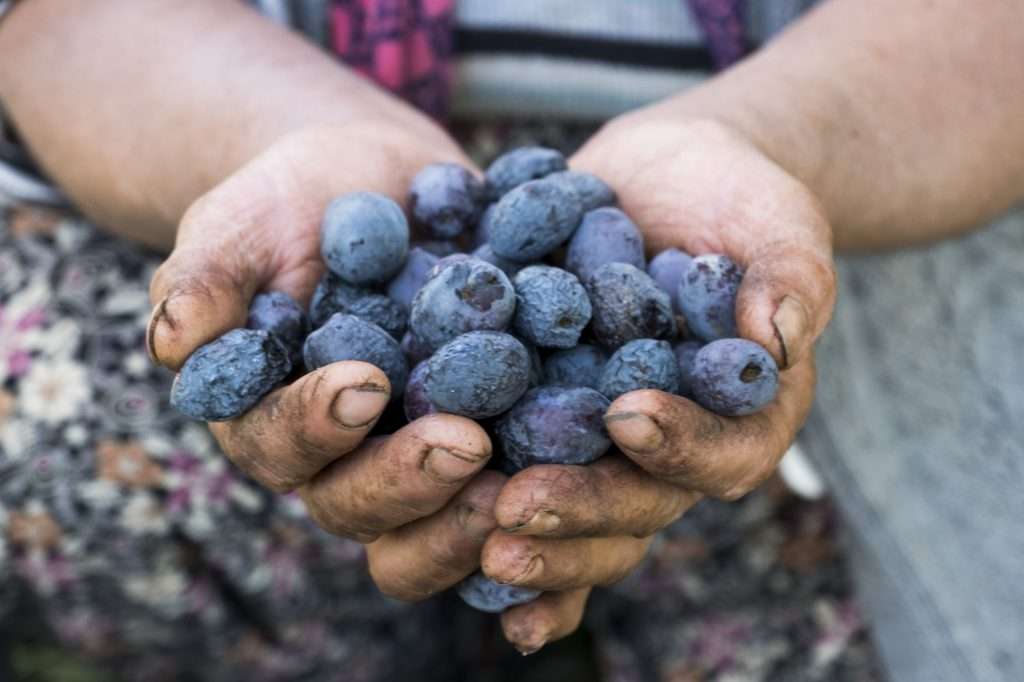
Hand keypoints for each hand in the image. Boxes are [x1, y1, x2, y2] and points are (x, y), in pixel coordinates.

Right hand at [147, 123, 502, 597]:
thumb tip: (172, 338)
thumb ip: (209, 277)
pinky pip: (515, 485)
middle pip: (363, 502)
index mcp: (273, 419)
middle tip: (468, 443)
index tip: (365, 384)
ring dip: (481, 510)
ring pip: (440, 516)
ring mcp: (418, 456)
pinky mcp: (491, 438)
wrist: (381, 189)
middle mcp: (344, 459)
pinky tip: (596, 473)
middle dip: (411, 479)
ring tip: (534, 476)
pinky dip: (549, 495)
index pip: (282, 442)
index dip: (318, 424)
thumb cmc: (294, 202)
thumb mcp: (245, 221)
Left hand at [477, 112, 835, 652]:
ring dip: (526, 526)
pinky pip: (513, 460)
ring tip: (469, 526)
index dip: (680, 445)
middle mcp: (670, 443)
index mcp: (740, 417)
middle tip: (515, 508)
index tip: (627, 416)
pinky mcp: (542, 408)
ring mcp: (601, 434)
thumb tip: (776, 336)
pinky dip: (476, 494)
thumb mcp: (776, 221)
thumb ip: (790, 275)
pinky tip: (433, 507)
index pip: (723, 451)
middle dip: (579, 506)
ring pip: (571, 499)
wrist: (665, 179)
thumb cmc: (738, 198)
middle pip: (634, 499)